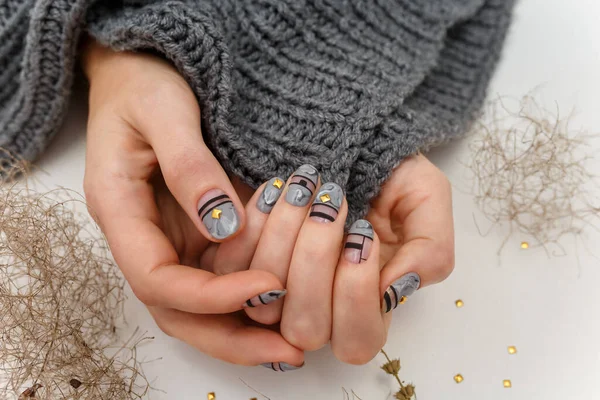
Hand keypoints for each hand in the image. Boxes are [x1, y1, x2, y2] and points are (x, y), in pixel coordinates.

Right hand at [81, 39, 302, 367]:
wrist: (142, 68)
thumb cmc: (145, 82)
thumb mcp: (165, 112)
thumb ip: (190, 168)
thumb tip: (225, 226)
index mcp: (120, 211)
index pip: (156, 278)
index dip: (209, 295)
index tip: (268, 287)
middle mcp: (143, 236)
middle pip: (177, 310)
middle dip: (231, 338)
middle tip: (289, 351)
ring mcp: (170, 238)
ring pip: (199, 306)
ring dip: (244, 329)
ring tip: (297, 341)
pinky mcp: (195, 232)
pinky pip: (220, 277)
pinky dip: (251, 299)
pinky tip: (290, 302)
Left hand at [210, 155, 453, 364]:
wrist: (345, 147)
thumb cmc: (390, 177)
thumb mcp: (427, 201)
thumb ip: (430, 250)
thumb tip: (392, 293)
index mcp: (367, 308)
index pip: (356, 340)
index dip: (356, 292)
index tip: (362, 231)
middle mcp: (319, 310)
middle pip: (306, 328)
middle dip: (315, 261)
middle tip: (329, 203)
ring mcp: (276, 294)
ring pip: (264, 303)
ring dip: (282, 240)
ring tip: (303, 189)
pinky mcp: (241, 266)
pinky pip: (231, 269)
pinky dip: (251, 226)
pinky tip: (275, 189)